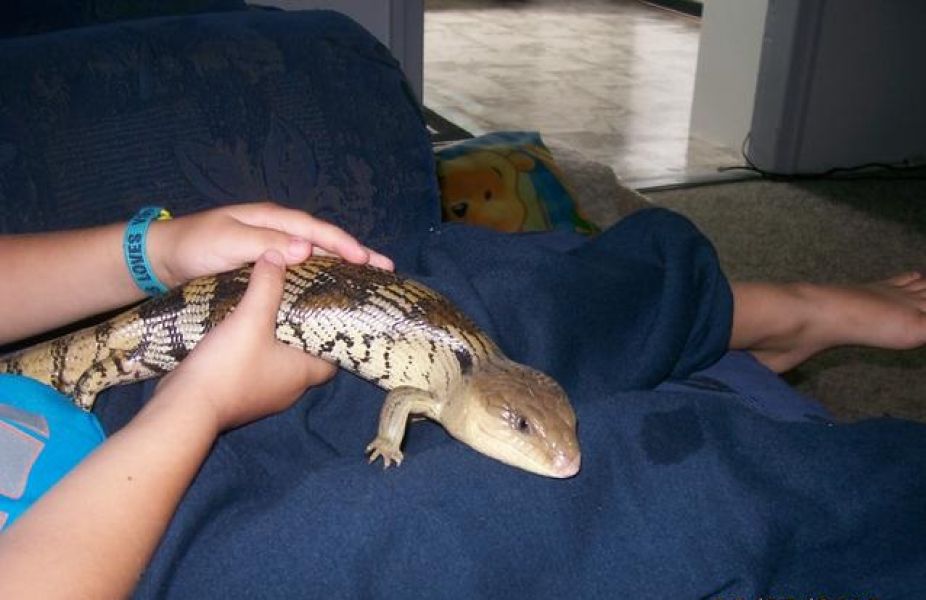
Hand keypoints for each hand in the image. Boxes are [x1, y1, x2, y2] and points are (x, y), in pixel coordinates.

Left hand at [147, 202, 392, 287]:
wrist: (163, 258)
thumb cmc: (195, 247)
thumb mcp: (228, 244)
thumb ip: (266, 244)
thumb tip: (308, 248)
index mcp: (273, 220)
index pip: (317, 230)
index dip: (344, 244)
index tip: (367, 260)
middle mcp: (279, 231)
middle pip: (325, 241)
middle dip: (356, 253)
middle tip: (386, 269)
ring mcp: (274, 248)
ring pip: (317, 256)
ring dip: (343, 267)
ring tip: (369, 281)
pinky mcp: (266, 267)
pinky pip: (303, 270)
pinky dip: (323, 278)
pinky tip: (332, 292)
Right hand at [151, 250, 335, 431]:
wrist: (184, 407)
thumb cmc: (228, 367)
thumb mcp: (251, 318)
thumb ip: (268, 285)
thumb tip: (278, 255)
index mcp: (304, 373)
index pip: (334, 353)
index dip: (334, 332)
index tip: (329, 307)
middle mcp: (290, 388)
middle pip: (308, 355)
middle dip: (305, 330)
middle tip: (300, 301)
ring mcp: (265, 394)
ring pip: (281, 362)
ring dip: (278, 340)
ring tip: (273, 308)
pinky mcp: (241, 395)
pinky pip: (258, 368)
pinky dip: (257, 350)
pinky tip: (246, 329)